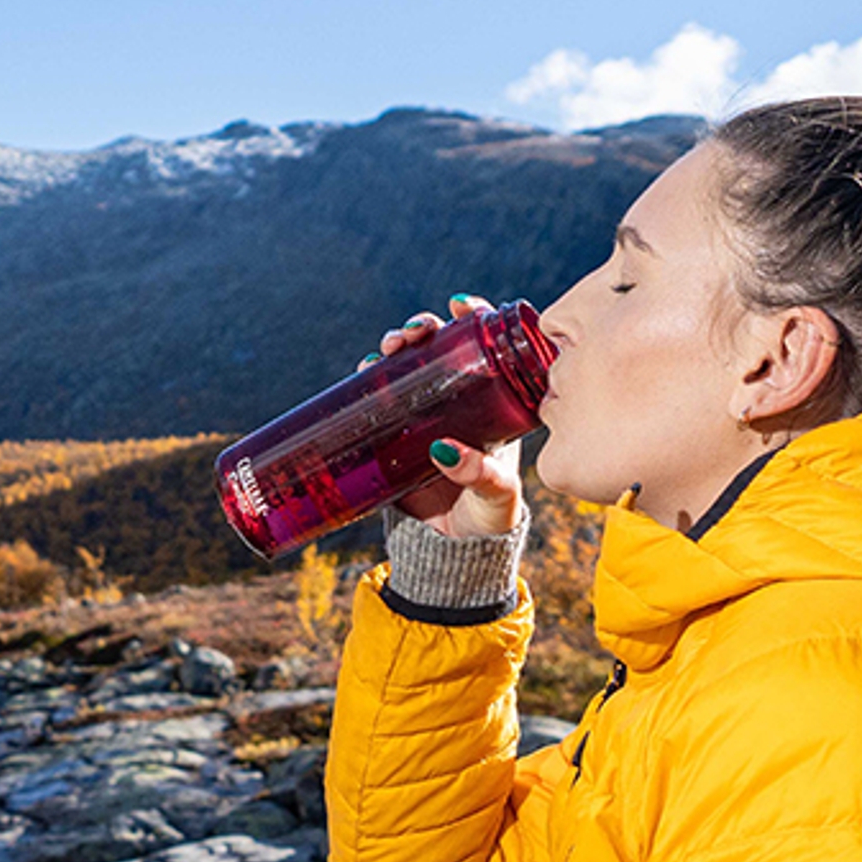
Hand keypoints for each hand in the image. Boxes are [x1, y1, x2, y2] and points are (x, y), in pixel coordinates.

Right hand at [368, 298, 523, 539]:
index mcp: (494, 407)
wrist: (453, 556)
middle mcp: (459, 403)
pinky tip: (364, 369)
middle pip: (441, 348)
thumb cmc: (489, 521)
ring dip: (396, 345)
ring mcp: (425, 416)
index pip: (488, 350)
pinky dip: (369, 377)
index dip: (476, 319)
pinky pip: (379, 397)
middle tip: (414, 332)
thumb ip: (481, 474)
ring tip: (388, 347)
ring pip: (408, 366)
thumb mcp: (497, 496)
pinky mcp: (394, 436)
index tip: (460, 305)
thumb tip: (447, 450)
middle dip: (424, 329)